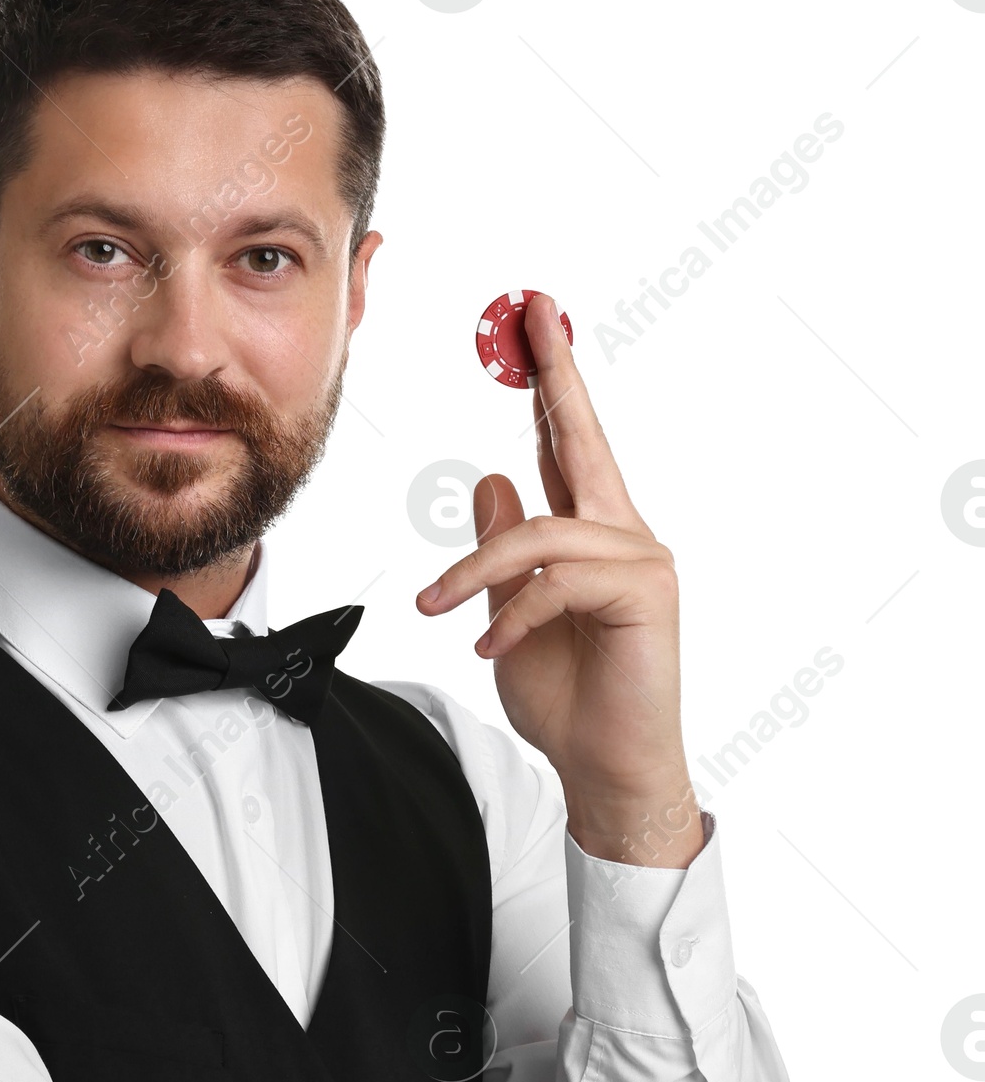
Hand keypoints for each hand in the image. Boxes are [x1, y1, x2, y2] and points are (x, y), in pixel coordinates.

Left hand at [416, 295, 701, 867]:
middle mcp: (623, 536)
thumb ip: (501, 551)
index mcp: (590, 536)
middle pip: (583, 441)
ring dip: (476, 572)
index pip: (567, 447)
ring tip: (436, 611)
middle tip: (533, 313)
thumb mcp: (506, 614)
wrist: (604, 768)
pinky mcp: (647, 593)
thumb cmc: (565, 700)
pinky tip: (489, 648)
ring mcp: (641, 561)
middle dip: (556, 374)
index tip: (536, 323)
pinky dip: (512, 615)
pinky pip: (556, 581)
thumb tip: (489, 480)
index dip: (551, 385)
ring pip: (539, 534)